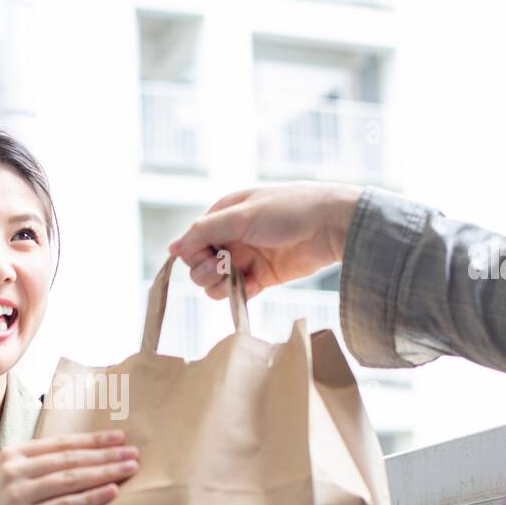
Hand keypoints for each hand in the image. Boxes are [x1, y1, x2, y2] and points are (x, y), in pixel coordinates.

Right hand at [0, 429, 138, 504]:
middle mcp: (15, 470)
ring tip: (129, 469)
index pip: (61, 443)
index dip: (93, 439)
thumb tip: (79, 458)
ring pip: (71, 479)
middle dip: (106, 454)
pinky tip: (112, 492)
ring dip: (105, 472)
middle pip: (70, 459)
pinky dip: (91, 497)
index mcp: (13, 455)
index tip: (119, 436)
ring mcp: (18, 494)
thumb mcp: (9, 479)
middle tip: (134, 452)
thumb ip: (36, 467)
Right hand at [168, 181, 363, 302]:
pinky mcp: (262, 277)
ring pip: (216, 282)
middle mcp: (232, 236)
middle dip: (205, 271)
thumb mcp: (242, 216)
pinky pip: (238, 291)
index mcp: (224, 215)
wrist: (332, 226)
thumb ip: (204, 232)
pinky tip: (252, 287)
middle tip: (222, 268)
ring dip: (219, 285)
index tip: (208, 256)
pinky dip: (239, 293)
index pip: (192, 241)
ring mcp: (247, 257)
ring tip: (236, 280)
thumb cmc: (289, 211)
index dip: (194, 253)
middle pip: (200, 264)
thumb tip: (172, 249)